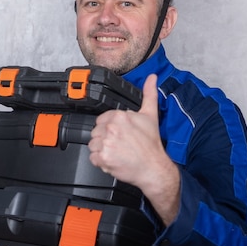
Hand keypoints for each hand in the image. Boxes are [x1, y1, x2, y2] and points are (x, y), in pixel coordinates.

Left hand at [89, 74, 179, 224]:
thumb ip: (149, 94)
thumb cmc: (151, 144)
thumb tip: (152, 77)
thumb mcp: (151, 115)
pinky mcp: (103, 158)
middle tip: (120, 144)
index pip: (101, 120)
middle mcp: (111, 129)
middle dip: (105, 139)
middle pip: (96, 132)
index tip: (119, 134)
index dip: (109, 128)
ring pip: (93, 145)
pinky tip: (113, 160)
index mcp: (119, 116)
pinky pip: (93, 158)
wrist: (154, 167)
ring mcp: (106, 144)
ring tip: (117, 152)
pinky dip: (101, 161)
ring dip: (102, 150)